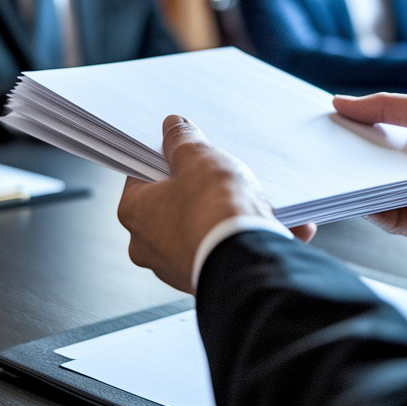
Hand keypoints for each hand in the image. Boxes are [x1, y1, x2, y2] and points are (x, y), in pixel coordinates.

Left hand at [118, 115, 316, 292]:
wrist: (248, 259)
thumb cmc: (213, 210)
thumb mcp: (196, 158)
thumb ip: (182, 141)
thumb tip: (174, 128)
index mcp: (135, 213)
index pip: (142, 175)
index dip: (167, 159)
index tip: (185, 151)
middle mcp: (149, 245)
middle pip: (173, 203)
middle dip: (199, 189)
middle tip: (220, 174)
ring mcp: (177, 266)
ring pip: (202, 228)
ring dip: (227, 214)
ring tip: (254, 200)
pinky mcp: (208, 277)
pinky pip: (226, 249)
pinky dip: (247, 237)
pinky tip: (271, 224)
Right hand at [333, 93, 406, 242]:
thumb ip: (384, 108)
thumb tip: (338, 102)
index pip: (375, 145)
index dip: (349, 137)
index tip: (319, 129)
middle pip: (371, 172)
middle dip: (345, 163)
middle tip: (313, 152)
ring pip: (377, 197)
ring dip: (354, 185)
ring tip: (325, 171)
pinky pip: (392, 220)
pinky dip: (373, 209)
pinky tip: (356, 194)